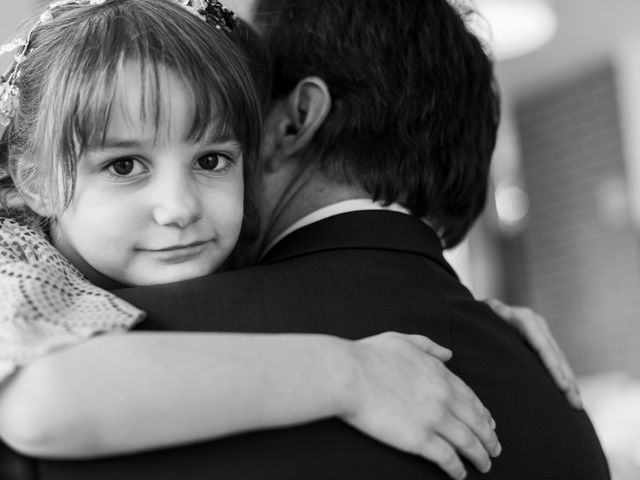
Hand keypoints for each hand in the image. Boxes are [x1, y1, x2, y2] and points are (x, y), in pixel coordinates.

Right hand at [342, 332, 500, 479]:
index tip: (489, 423)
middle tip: (495, 449)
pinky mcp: (420, 439)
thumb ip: (427, 345)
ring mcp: (434, 418)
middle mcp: (443, 395)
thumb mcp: (400, 340)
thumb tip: (449, 354)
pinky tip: (460, 474)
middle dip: (489, 437)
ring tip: (485, 465)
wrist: (347, 375)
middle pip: (476, 421)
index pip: (470, 396)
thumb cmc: (367, 356)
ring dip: (480, 456)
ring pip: (468, 441)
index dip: (482, 412)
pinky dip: (457, 468)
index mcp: (439, 373)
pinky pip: (448, 458)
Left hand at [485, 298, 581, 408]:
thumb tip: (495, 315)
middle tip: (575, 404)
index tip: (563, 387)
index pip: (542, 345)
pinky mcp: (541, 340)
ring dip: (570, 382)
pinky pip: (556, 361)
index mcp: (522, 318)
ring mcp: (540, 331)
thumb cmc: (475, 318)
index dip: (553, 366)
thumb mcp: (481, 317)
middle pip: (555, 354)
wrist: (477, 310)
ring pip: (560, 359)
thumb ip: (489, 320)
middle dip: (566, 379)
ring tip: (577, 404)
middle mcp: (536, 322)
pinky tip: (571, 394)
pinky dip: (565, 377)